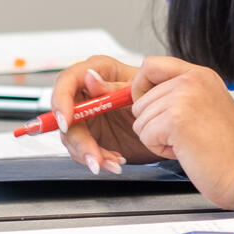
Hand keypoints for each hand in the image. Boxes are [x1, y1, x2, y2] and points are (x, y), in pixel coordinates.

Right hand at [51, 55, 153, 173]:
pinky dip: (99, 159)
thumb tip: (90, 77)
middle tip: (93, 157)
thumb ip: (115, 86)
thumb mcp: (140, 92)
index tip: (67, 122)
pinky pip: (84, 150)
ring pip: (72, 137)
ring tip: (113, 162)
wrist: (171, 120)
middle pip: (66, 116)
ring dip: (90, 154)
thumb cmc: (160, 96)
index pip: (66, 82)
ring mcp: (87, 115)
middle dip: (79, 140)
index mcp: (97, 71)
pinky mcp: (91, 134)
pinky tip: (114, 162)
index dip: (61, 102)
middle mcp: (87, 92)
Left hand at [128, 57, 233, 208]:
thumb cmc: (227, 147)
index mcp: (201, 74)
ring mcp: (183, 97)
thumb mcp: (206, 105)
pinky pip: (145, 135)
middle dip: (154, 123)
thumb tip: (140, 95)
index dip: (141, 87)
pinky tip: (185, 150)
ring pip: (141, 119)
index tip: (150, 107)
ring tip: (187, 142)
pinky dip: (160, 149)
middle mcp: (192, 79)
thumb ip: (179, 94)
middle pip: (141, 99)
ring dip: (157, 138)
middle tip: (185, 134)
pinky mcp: (175, 119)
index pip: (151, 65)